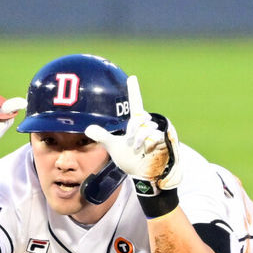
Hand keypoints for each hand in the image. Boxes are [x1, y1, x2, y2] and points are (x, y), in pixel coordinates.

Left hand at [85, 76, 182, 209]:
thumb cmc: (130, 160)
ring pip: (145, 128)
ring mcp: (156, 130)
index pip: (135, 102)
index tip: (132, 77)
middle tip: (131, 143)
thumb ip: (102, 136)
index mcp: (136, 123)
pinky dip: (148, 145)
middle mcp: (147, 124)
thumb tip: (87, 128)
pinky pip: (154, 136)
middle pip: (139, 118)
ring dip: (139, 140)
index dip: (133, 90)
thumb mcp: (114, 147)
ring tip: (139, 149)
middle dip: (133, 131)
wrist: (143, 175)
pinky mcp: (165, 138)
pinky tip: (148, 151)